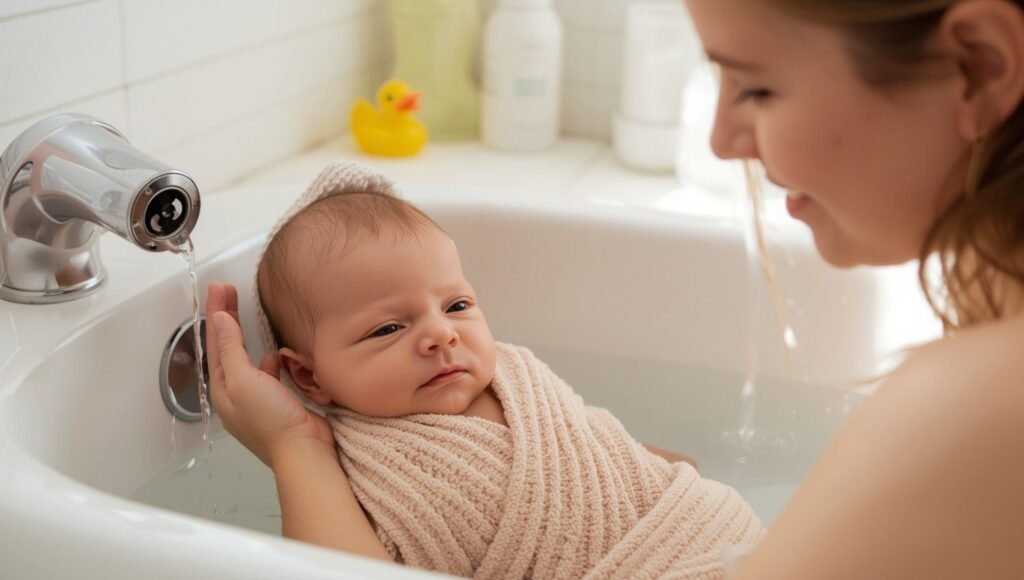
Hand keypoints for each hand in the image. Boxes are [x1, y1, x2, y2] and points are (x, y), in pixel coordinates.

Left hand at [205, 282, 333, 466]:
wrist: (303, 450)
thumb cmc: (272, 420)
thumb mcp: (243, 379)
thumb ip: (230, 348)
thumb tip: (219, 320)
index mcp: (222, 387)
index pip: (214, 341)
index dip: (216, 312)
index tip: (219, 288)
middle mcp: (235, 393)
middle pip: (226, 347)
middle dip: (225, 318)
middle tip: (227, 291)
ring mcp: (255, 399)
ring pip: (244, 359)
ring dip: (242, 336)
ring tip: (243, 315)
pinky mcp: (276, 402)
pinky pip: (266, 374)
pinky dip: (265, 360)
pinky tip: (272, 355)